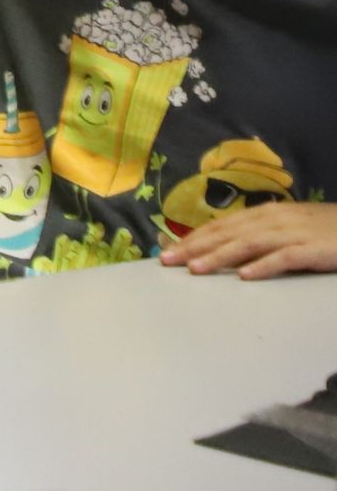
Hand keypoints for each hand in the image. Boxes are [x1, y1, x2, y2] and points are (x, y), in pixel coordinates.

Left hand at [162, 199, 336, 279]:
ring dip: (219, 256)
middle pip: (227, 234)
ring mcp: (293, 233)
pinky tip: (246, 276)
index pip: (221, 226)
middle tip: (168, 262)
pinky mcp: (313, 249)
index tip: (168, 253)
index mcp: (264, 214)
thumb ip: (258, 237)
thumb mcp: (286, 229)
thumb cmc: (322, 231)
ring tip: (196, 269)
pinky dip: (264, 265)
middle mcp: (273, 220)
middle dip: (195, 247)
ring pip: (248, 244)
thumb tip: (226, 253)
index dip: (193, 239)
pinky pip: (285, 258)